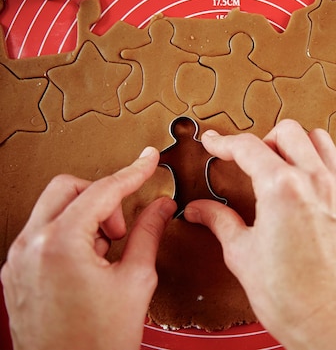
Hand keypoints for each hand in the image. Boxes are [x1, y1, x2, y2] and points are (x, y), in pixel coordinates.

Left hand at [1, 147, 175, 349]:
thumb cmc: (98, 342)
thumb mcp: (136, 280)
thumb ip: (149, 233)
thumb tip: (161, 207)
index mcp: (60, 244)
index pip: (103, 190)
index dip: (132, 173)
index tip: (146, 161)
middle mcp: (30, 246)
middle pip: (68, 188)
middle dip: (101, 198)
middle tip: (122, 227)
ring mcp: (18, 261)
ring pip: (52, 209)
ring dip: (85, 217)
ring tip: (106, 254)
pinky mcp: (16, 274)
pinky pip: (43, 233)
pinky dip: (69, 235)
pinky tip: (89, 264)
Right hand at [185, 120, 335, 349]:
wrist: (329, 318)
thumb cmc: (289, 294)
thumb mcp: (242, 254)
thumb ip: (220, 221)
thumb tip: (199, 209)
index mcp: (282, 189)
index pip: (248, 148)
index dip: (225, 142)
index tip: (215, 143)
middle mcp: (315, 181)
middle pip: (287, 131)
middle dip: (262, 140)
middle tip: (250, 162)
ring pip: (319, 139)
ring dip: (296, 144)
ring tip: (281, 165)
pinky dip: (324, 158)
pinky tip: (311, 175)